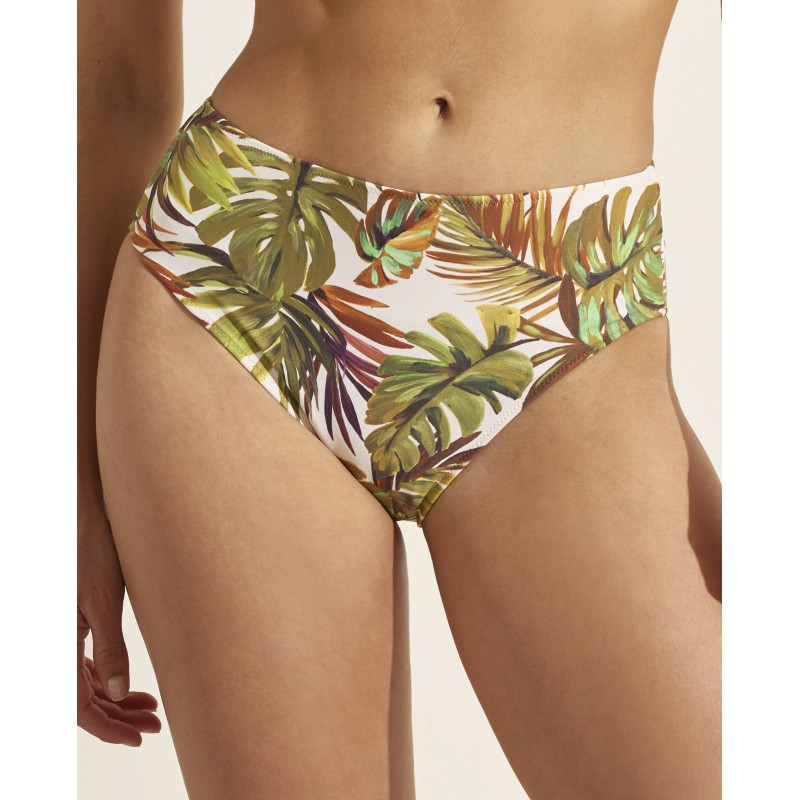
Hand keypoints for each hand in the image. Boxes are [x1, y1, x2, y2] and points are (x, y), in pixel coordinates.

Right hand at [78, 499, 160, 744]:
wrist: (84, 514)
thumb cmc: (90, 549)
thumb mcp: (103, 601)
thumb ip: (110, 648)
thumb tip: (120, 693)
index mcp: (57, 643)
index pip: (78, 706)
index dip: (108, 728)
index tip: (138, 737)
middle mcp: (56, 643)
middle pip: (83, 698)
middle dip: (118, 716)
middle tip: (153, 722)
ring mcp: (63, 634)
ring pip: (85, 682)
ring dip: (114, 698)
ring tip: (150, 705)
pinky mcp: (73, 622)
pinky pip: (84, 663)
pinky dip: (107, 677)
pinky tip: (129, 684)